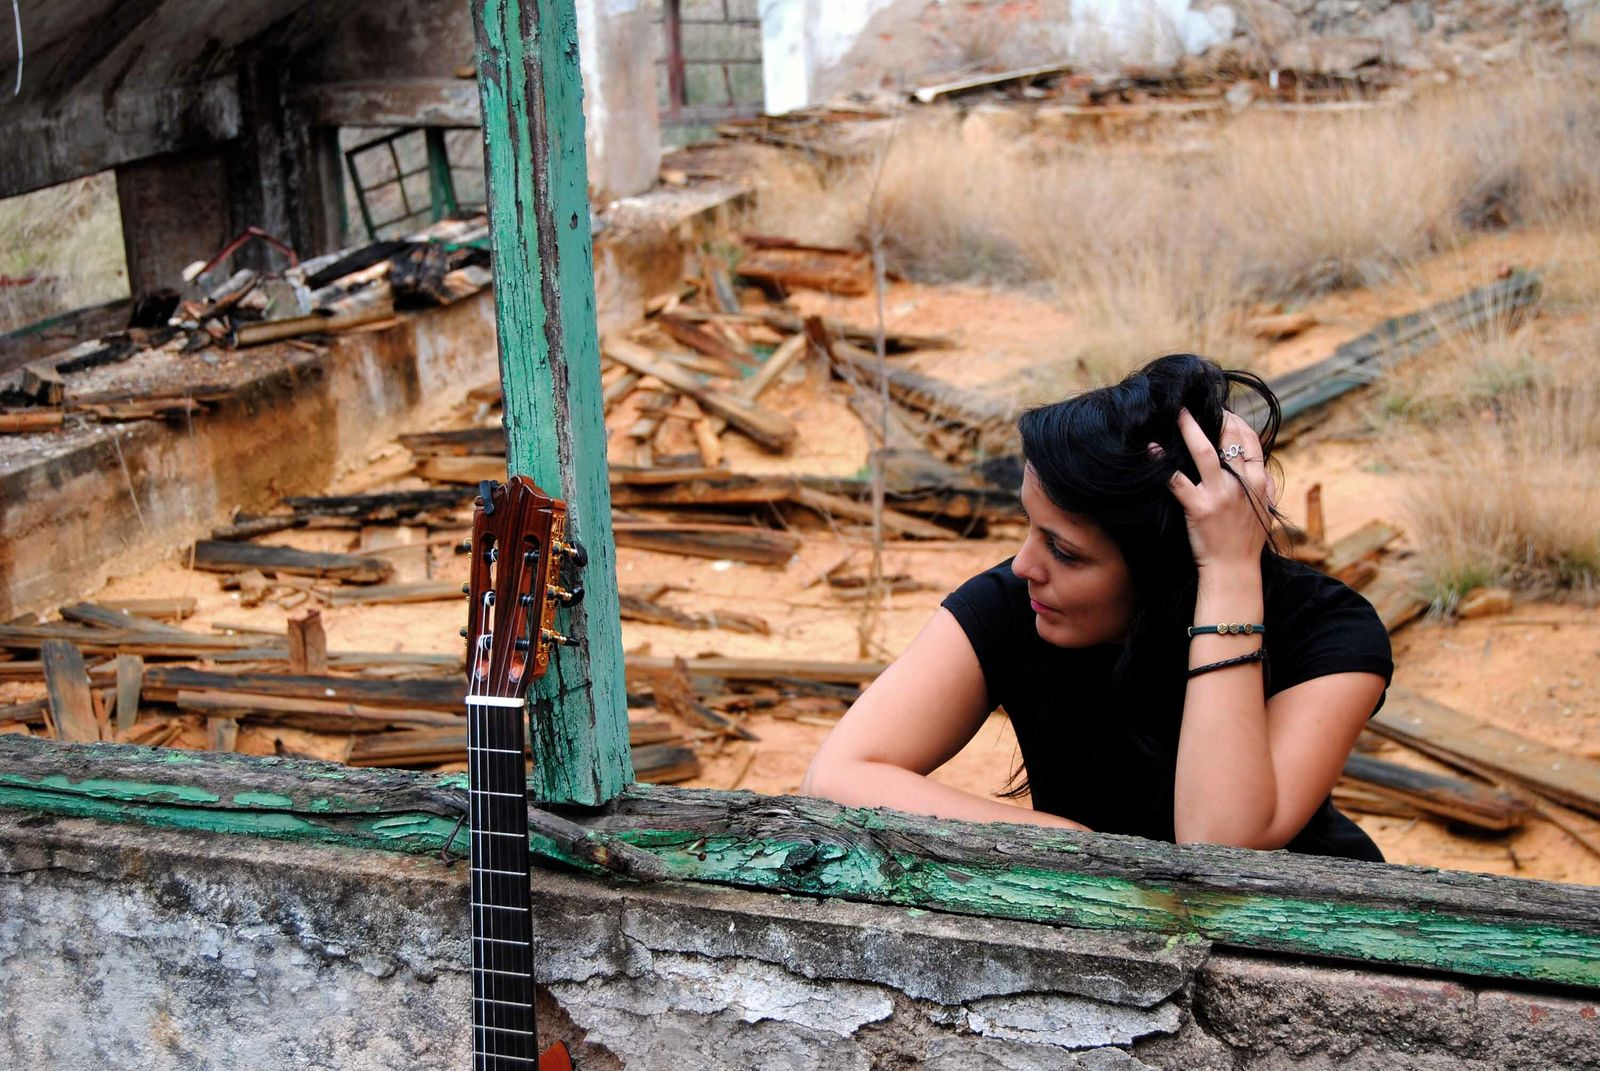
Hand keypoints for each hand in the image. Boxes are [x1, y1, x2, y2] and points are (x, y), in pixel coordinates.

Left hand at [1155, 409, 1275, 572]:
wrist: (1234, 569)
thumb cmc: (1247, 541)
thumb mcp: (1264, 509)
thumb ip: (1261, 485)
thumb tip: (1258, 466)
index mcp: (1258, 481)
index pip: (1251, 440)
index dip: (1235, 422)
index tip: (1222, 412)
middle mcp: (1241, 483)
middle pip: (1229, 438)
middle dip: (1214, 417)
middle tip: (1196, 406)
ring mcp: (1220, 494)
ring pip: (1203, 452)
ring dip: (1188, 428)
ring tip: (1177, 413)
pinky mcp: (1199, 507)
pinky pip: (1177, 480)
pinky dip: (1163, 463)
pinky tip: (1152, 449)